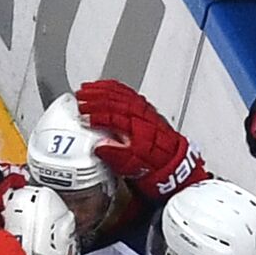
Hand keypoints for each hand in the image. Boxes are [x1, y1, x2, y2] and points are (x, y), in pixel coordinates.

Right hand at [75, 80, 206, 199]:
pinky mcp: (147, 110)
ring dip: (103, 90)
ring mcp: (145, 112)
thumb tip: (99, 147)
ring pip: (123, 95)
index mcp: (138, 131)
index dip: (96, 115)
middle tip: (79, 99)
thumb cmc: (156, 168)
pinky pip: (130, 93)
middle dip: (96, 99)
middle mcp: (142, 117)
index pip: (113, 117)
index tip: (83, 116)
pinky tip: (107, 86)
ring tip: (88, 89)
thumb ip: (116, 155)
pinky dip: (116, 88)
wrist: (175, 166)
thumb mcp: (134, 168)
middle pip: (116, 102)